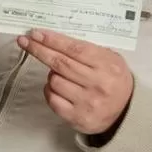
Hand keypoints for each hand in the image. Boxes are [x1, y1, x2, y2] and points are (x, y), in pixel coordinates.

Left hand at [17, 28, 134, 134]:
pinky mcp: (76, 117)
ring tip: (60, 74)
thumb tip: (57, 38)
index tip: (36, 34)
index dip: (52, 40)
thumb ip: (89, 49)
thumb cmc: (114, 81)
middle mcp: (97, 84)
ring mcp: (86, 102)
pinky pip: (52, 99)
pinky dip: (50, 90)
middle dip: (39, 50)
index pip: (74, 49)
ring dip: (51, 74)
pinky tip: (58, 88)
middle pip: (60, 63)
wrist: (126, 113)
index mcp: (107, 66)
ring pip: (54, 81)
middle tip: (25, 41)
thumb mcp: (111, 59)